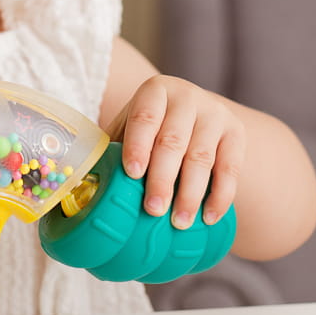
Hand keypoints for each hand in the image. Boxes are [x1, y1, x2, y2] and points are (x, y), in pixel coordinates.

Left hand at [108, 75, 245, 229]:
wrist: (196, 117)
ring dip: (190, 194)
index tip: (133, 174)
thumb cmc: (151, 131)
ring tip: (179, 223)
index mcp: (155, 91)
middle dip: (162, 179)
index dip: (138, 145)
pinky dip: (221, 196)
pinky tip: (208, 218)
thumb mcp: (130, 129)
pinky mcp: (237, 133)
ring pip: (202, 157)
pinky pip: (231, 168)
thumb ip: (110, 151)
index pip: (145, 117)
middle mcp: (187, 96)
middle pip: (173, 141)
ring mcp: (215, 113)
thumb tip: (79, 189)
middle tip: (153, 210)